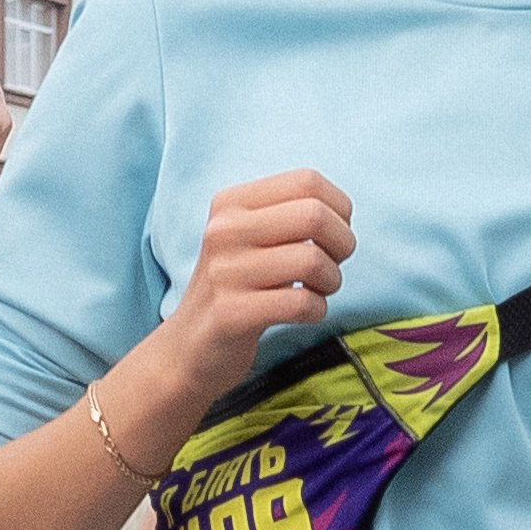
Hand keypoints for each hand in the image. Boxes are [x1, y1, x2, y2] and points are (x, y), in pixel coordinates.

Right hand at [125, 171, 356, 441]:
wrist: (187, 348)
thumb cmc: (235, 289)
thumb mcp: (249, 238)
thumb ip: (288, 216)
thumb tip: (342, 213)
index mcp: (231, 203)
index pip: (307, 181)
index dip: (339, 209)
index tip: (333, 236)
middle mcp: (224, 230)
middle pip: (314, 216)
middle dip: (342, 243)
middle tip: (333, 266)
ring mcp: (224, 272)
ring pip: (312, 260)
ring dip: (331, 281)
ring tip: (318, 292)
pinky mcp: (231, 314)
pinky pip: (301, 303)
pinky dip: (317, 309)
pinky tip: (306, 313)